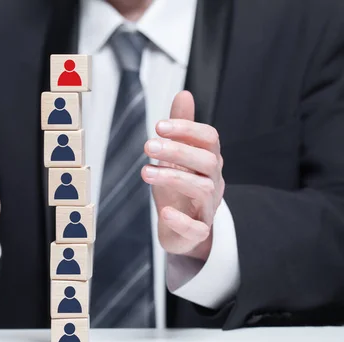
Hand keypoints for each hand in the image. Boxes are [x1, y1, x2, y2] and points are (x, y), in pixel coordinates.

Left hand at [141, 91, 224, 259]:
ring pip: (202, 189)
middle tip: (148, 145)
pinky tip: (165, 212)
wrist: (184, 230)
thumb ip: (181, 128)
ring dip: (173, 178)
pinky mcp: (199, 231)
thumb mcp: (177, 157)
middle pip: (208, 161)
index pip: (209, 138)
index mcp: (210, 161)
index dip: (187, 129)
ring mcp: (208, 207)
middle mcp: (214, 182)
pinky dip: (181, 220)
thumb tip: (184, 93)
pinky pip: (197, 228)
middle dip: (178, 151)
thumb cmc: (180, 189)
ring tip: (145, 172)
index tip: (159, 125)